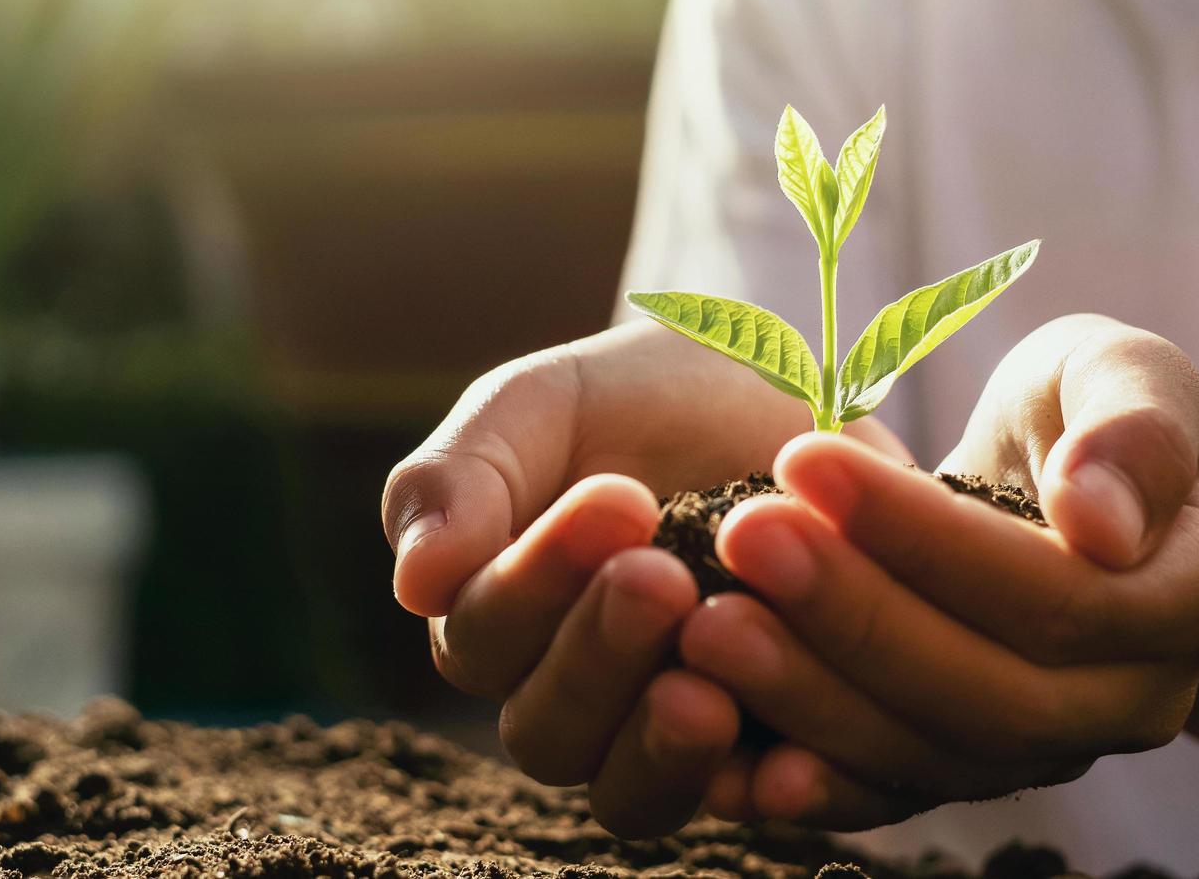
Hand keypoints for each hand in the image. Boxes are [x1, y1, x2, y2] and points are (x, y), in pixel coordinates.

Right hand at [380, 321, 906, 835]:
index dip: (538, 582)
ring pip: (627, 793)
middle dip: (598, 656)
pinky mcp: (759, 745)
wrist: (782, 396)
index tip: (621, 499)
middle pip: (547, 731)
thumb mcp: (543, 405)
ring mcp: (661, 729)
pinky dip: (757, 790)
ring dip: (658, 748)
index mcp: (498, 614)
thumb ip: (461, 477)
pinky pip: (740, 801)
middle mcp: (569, 690)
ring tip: (707, 692)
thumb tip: (413, 584)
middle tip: (660, 576)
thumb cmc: (642, 397)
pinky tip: (785, 757)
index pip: (483, 638)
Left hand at [679, 314, 1198, 828]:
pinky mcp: (975, 769)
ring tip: (706, 624)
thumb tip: (1102, 524)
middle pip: (991, 692)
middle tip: (739, 537)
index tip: (802, 457)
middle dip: (854, 615)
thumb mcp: (1127, 371)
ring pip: (934, 754)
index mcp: (1197, 596)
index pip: (1058, 593)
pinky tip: (732, 761)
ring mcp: (1054, 749)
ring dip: (812, 696)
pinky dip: (816, 782)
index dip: (926, 537)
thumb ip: (1135, 427)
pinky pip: (897, 794)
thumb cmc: (1088, 408)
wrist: (1064, 484)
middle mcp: (1137, 698)